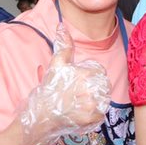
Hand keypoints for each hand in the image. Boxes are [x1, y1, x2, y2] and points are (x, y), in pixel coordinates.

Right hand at [18, 25, 110, 144]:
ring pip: (104, 98)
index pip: (99, 70)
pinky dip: (94, 113)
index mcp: (85, 74)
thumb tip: (61, 25)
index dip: (89, 74)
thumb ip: (64, 45)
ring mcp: (93, 106)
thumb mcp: (56, 65)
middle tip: (77, 93)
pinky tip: (81, 111)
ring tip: (79, 102)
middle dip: (93, 86)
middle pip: (103, 84)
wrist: (41, 116)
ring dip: (95, 99)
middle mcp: (91, 89)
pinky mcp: (93, 119)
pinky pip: (102, 113)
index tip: (78, 81)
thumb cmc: (49, 89)